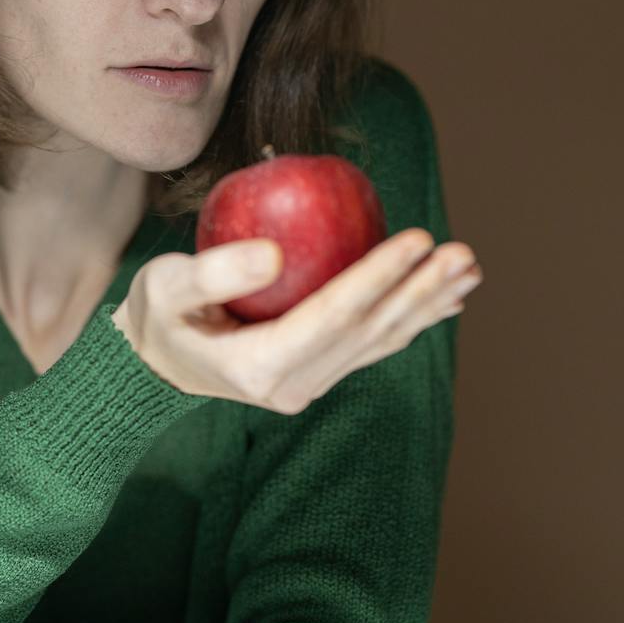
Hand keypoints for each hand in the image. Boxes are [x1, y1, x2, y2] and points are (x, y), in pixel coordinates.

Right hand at [111, 228, 480, 414]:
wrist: (153, 363)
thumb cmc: (157, 314)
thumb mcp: (166, 287)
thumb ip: (212, 272)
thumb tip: (271, 253)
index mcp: (261, 366)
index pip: (334, 315)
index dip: (379, 276)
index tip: (417, 237)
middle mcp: (294, 385)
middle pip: (369, 332)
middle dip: (420, 290)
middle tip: (462, 253)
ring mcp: (309, 385)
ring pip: (380, 342)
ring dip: (428, 305)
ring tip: (469, 271)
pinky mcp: (317, 376)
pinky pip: (372, 346)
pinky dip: (412, 321)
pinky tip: (445, 299)